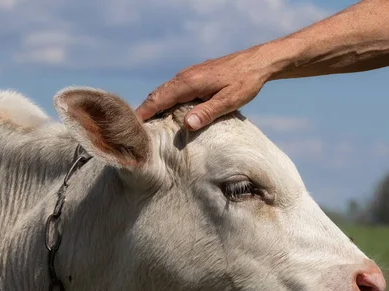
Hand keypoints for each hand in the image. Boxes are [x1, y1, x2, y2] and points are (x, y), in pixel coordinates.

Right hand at [136, 45, 276, 130]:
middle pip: (157, 95)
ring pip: (165, 91)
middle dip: (144, 111)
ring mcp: (189, 74)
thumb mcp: (229, 101)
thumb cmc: (245, 82)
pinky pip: (173, 89)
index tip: (131, 128)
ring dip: (153, 106)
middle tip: (132, 131)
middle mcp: (185, 76)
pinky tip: (166, 112)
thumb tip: (186, 125)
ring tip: (145, 124)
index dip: (143, 113)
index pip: (158, 99)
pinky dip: (164, 100)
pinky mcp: (195, 75)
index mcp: (189, 83)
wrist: (257, 62)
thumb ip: (207, 112)